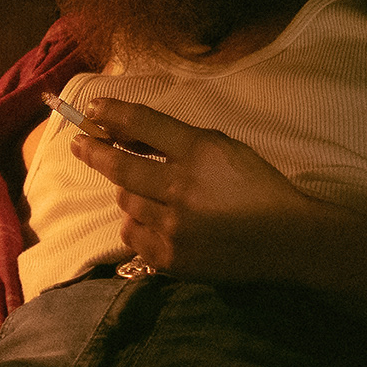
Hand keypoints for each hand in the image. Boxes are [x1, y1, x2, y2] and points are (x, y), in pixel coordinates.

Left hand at [69, 98, 339, 282]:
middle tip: (79, 145)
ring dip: (131, 194)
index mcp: (201, 152)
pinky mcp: (171, 257)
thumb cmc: (256, 187)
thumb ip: (178, 140)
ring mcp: (173, 226)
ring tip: (152, 194)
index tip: (91, 109)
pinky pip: (132, 235)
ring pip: (125, 202)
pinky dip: (138, 225)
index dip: (112, 114)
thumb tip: (127, 133)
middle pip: (120, 167)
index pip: (144, 124)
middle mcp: (181, 188)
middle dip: (94, 152)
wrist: (287, 239)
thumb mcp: (225, 148)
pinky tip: (157, 222)